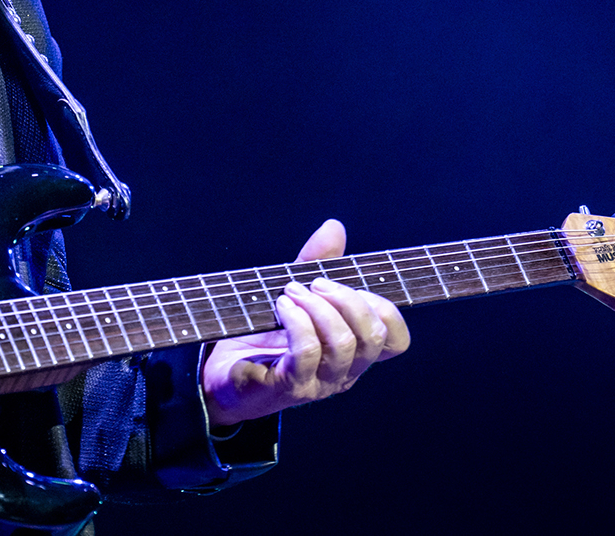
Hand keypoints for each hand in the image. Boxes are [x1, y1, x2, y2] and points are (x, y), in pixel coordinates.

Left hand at [202, 219, 409, 425]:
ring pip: (343, 344)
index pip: (396, 340)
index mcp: (352, 353)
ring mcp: (318, 384)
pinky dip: (297, 320)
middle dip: (349, 299)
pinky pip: (306, 351)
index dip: (385, 309)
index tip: (354, 286)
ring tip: (292, 291)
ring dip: (319, 307)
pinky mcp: (289, 387)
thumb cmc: (260, 334)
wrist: (218, 373)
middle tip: (316, 283)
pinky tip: (282, 305)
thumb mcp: (294, 293)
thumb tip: (335, 227)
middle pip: (374, 337)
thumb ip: (316, 263)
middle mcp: (343, 373)